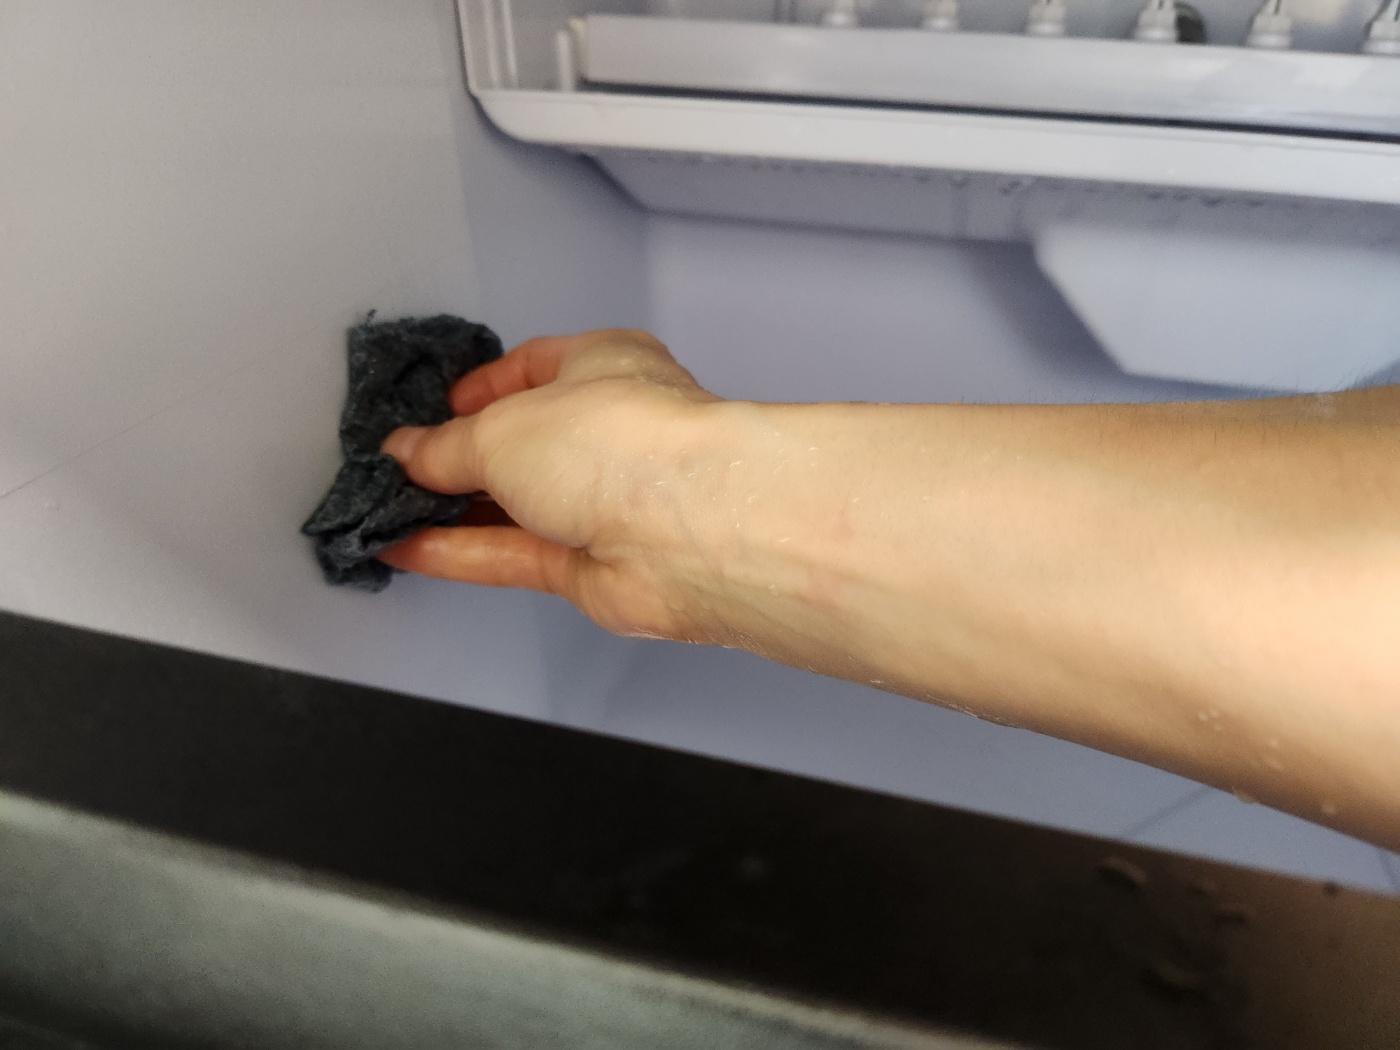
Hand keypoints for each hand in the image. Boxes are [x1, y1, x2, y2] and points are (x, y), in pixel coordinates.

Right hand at [380, 329, 722, 638]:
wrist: (686, 531)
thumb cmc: (618, 442)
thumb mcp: (502, 427)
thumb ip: (446, 446)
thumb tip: (407, 454)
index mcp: (604, 365)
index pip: (534, 368)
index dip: (480, 388)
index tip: (429, 410)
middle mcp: (609, 432)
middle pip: (522, 444)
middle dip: (458, 458)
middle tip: (396, 468)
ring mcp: (604, 503)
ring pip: (515, 506)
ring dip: (452, 511)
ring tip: (387, 510)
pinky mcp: (591, 566)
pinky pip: (512, 555)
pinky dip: (460, 553)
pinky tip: (409, 549)